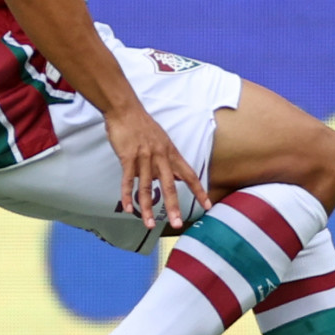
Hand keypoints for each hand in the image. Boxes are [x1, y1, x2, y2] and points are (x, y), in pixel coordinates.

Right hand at [107, 103, 209, 228]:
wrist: (126, 110)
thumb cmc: (144, 127)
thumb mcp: (163, 141)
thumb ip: (169, 161)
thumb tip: (177, 178)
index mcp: (171, 153)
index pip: (189, 175)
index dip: (199, 190)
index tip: (208, 205)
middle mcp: (161, 156)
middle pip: (170, 185)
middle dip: (174, 206)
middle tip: (177, 223)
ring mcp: (144, 157)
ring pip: (146, 187)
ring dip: (147, 207)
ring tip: (149, 224)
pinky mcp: (128, 157)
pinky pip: (128, 180)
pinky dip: (127, 195)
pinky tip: (128, 208)